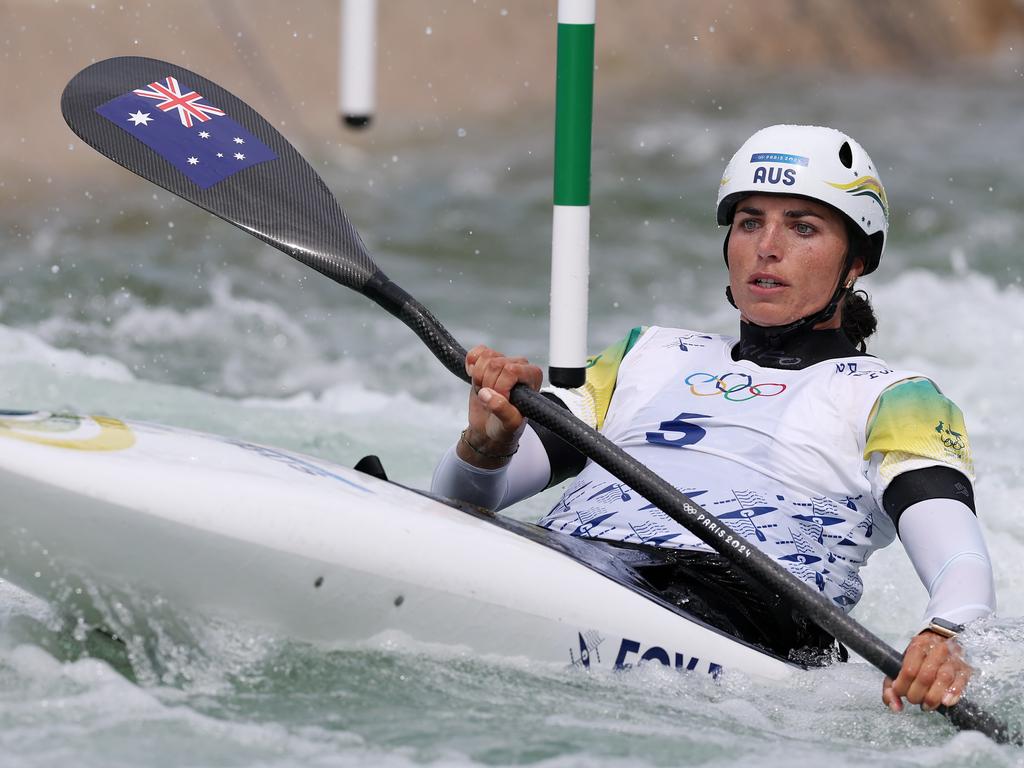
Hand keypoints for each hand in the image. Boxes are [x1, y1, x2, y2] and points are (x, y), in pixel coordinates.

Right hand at [458, 345, 542, 467]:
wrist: (489, 429)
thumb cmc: (505, 427)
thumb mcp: (509, 424)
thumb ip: (503, 410)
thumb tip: (488, 394)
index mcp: (532, 376)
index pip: (511, 370)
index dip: (500, 387)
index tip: (500, 401)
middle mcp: (520, 366)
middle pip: (495, 363)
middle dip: (487, 385)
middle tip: (491, 399)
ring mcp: (503, 362)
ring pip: (485, 358)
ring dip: (479, 379)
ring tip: (486, 392)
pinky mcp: (487, 361)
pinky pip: (477, 352)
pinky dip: (471, 365)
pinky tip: (475, 378)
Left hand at [882, 630, 971, 711]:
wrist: (945, 640)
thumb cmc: (920, 657)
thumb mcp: (901, 664)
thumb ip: (892, 685)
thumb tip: (895, 707)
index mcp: (918, 646)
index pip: (908, 670)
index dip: (902, 686)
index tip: (900, 693)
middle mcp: (937, 650)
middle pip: (925, 676)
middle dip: (917, 694)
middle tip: (915, 700)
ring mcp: (953, 659)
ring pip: (944, 678)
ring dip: (933, 697)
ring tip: (927, 706)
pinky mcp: (965, 668)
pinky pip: (961, 681)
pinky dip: (953, 693)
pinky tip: (946, 702)